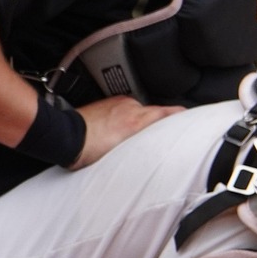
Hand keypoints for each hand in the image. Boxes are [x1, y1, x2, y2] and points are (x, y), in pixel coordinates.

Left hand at [70, 95, 185, 169]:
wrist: (66, 137)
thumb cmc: (88, 150)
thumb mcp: (121, 155)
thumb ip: (141, 148)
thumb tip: (153, 149)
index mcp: (136, 120)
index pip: (168, 112)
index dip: (181, 115)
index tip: (190, 117)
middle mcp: (129, 107)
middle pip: (155, 111)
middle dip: (160, 122)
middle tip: (163, 134)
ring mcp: (118, 103)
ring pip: (139, 110)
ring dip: (141, 120)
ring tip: (134, 136)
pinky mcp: (107, 102)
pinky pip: (125, 108)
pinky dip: (128, 116)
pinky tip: (120, 129)